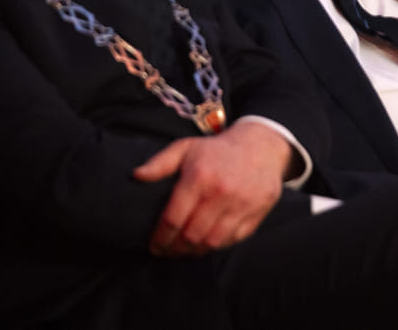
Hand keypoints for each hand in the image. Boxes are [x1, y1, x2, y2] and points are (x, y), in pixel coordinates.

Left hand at [134, 119, 291, 255]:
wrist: (262, 145)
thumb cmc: (217, 150)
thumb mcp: (186, 148)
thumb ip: (160, 163)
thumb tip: (136, 176)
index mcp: (199, 177)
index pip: (173, 219)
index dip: (160, 238)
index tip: (154, 247)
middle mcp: (221, 192)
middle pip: (191, 235)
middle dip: (175, 249)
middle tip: (168, 252)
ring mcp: (242, 203)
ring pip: (212, 242)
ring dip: (195, 251)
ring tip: (186, 251)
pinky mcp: (257, 212)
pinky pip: (233, 239)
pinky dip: (218, 245)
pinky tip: (207, 242)